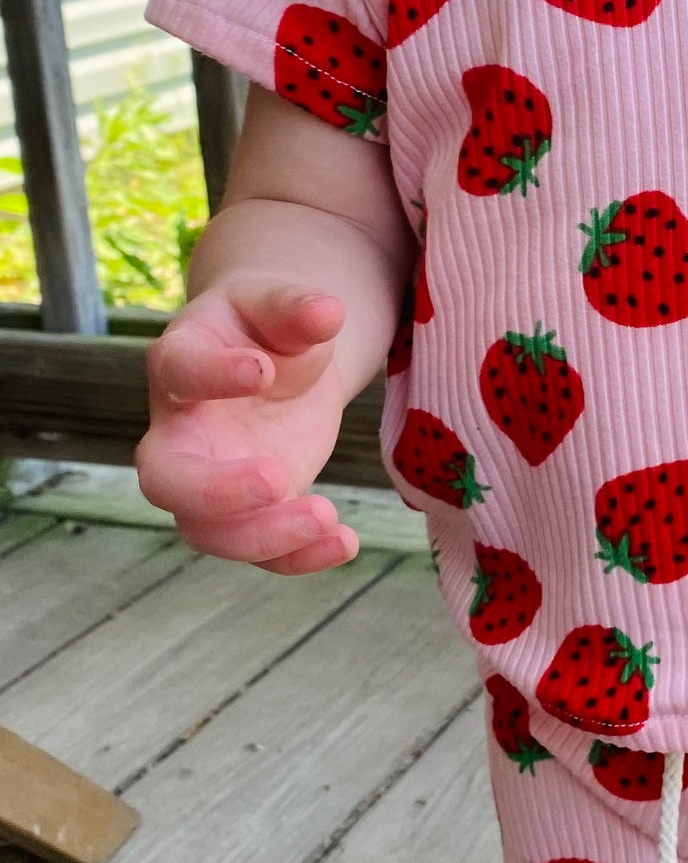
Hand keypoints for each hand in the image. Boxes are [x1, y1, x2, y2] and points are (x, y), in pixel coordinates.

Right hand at [136, 282, 358, 573]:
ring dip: (265, 536)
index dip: (211, 375)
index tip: (261, 370)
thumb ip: (297, 308)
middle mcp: (180, 431)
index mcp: (180, 363)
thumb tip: (327, 311)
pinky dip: (299, 557)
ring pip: (208, 530)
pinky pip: (259, 549)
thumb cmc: (269, 328)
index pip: (178, 372)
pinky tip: (346, 543)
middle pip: (166, 478)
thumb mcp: (283, 305)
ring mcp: (210, 479)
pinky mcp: (250, 510)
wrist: (280, 361)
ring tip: (328, 518)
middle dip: (214, 491)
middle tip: (277, 480)